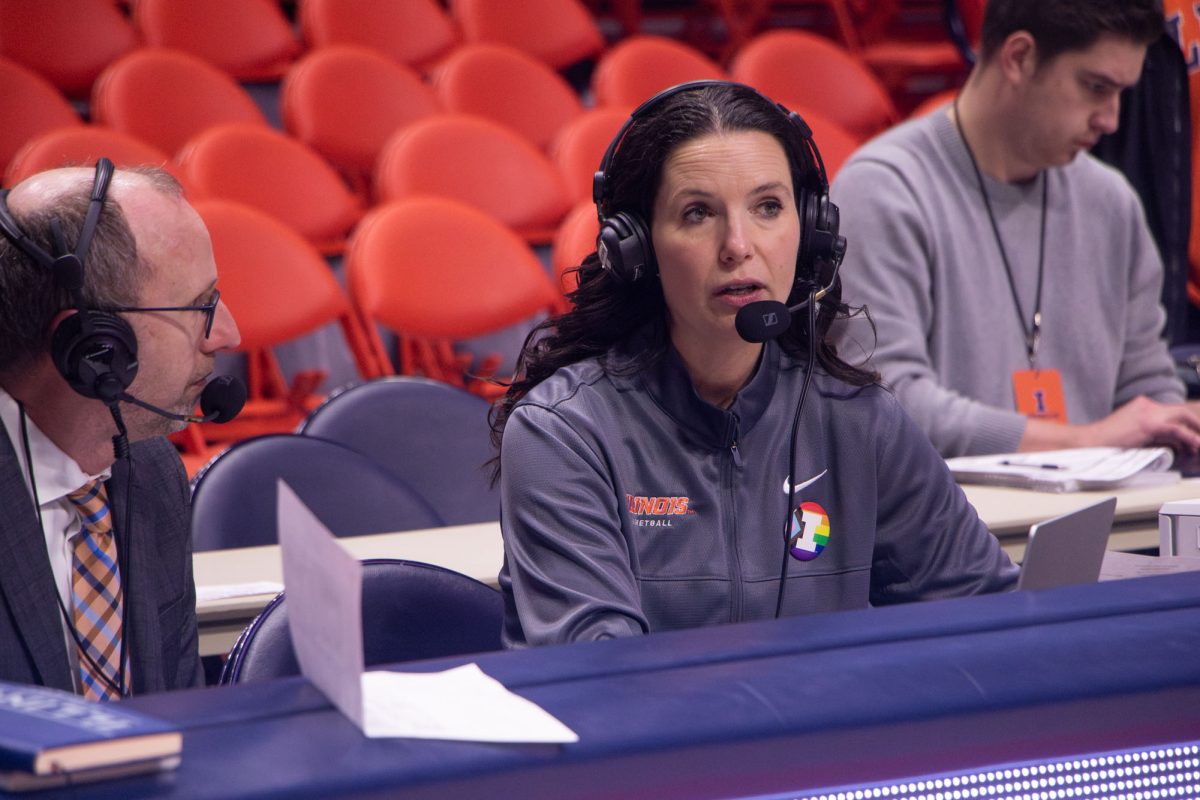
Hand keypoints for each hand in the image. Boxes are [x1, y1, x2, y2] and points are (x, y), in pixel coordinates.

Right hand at [1019, 396, 1199, 452]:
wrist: (1088, 444)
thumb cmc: (1106, 444)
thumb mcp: (1133, 434)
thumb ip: (1153, 434)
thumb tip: (1175, 443)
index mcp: (1143, 405)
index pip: (1174, 410)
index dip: (1190, 423)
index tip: (1196, 436)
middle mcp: (1147, 405)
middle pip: (1183, 410)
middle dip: (1197, 424)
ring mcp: (1147, 413)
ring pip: (1183, 416)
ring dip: (1196, 430)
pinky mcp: (1147, 424)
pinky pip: (1176, 429)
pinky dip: (1189, 437)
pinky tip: (1195, 445)